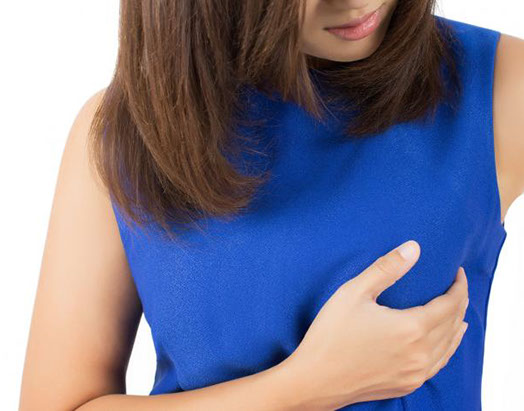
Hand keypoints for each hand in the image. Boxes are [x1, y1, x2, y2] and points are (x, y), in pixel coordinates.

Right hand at [283, 240, 468, 409]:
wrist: (315, 380)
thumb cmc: (330, 335)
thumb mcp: (354, 293)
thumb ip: (386, 268)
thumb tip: (414, 248)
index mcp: (411, 328)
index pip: (450, 304)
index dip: (459, 287)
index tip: (458, 273)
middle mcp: (419, 354)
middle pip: (453, 324)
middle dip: (460, 302)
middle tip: (458, 286)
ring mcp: (415, 373)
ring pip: (449, 346)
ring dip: (457, 325)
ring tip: (459, 310)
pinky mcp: (406, 385)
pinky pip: (438, 364)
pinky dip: (448, 348)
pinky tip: (446, 342)